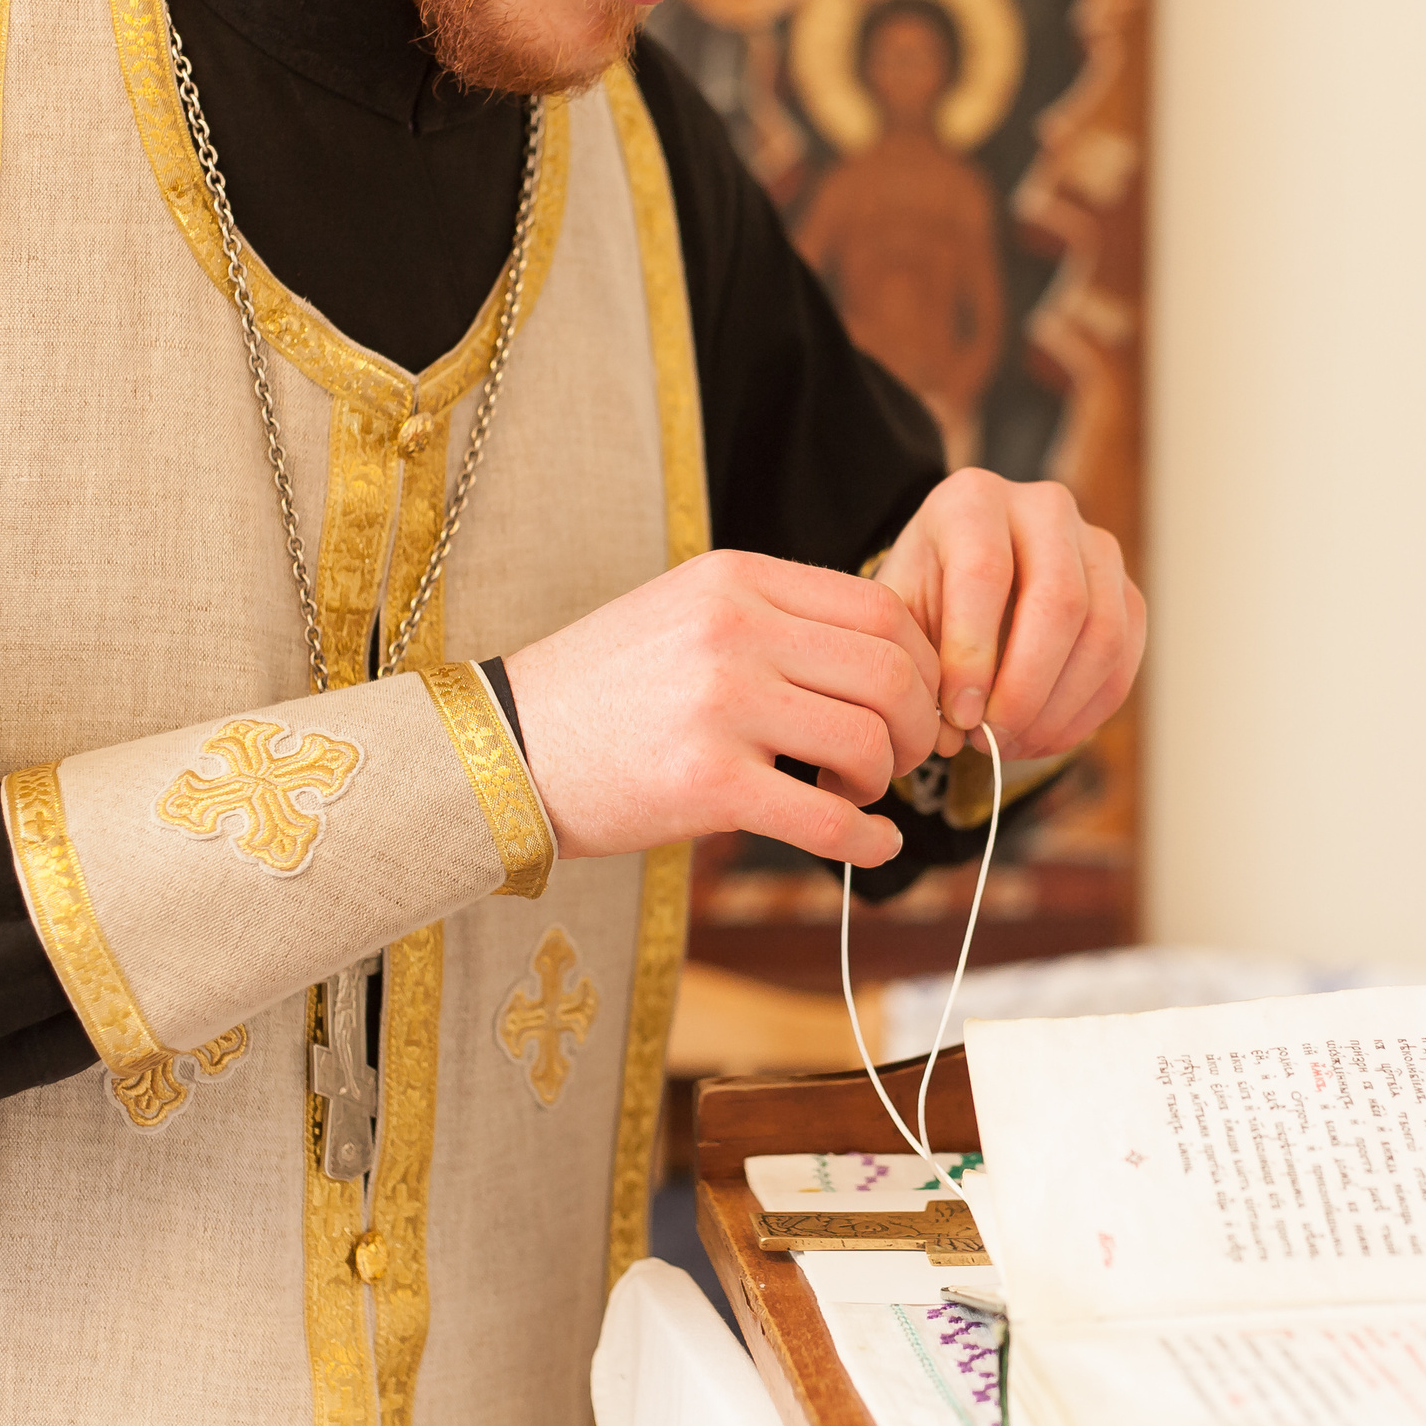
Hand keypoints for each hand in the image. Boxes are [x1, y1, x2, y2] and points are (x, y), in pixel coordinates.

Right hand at [504, 550, 941, 866]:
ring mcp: (720, 704)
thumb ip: (778, 620)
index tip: (913, 703)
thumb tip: (888, 660)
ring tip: (852, 793)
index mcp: (735, 578)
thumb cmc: (607, 691)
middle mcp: (733, 628)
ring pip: (867, 740)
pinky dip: (867, 840)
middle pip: (889, 671)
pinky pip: (827, 819)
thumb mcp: (688, 614)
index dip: (920, 663)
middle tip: (896, 757)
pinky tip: (870, 846)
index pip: (881, 606)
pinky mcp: (706, 783)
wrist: (505, 749)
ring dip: (883, 778)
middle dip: (914, 725)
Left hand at [872, 468, 1144, 761]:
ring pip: (1103, 634)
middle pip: (1060, 600)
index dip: (973, 654)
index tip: (959, 716)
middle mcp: (1045, 508)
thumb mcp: (899, 611)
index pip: (985, 572)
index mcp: (973, 500)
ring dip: (1059, 708)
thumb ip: (915, 660)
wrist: (961, 573)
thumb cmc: (926, 592)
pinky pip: (1125, 658)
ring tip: (1011, 743)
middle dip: (1026, 687)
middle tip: (991, 737)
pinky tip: (1042, 737)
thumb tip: (953, 731)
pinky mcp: (1126, 590)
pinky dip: (1086, 712)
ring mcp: (1097, 546)